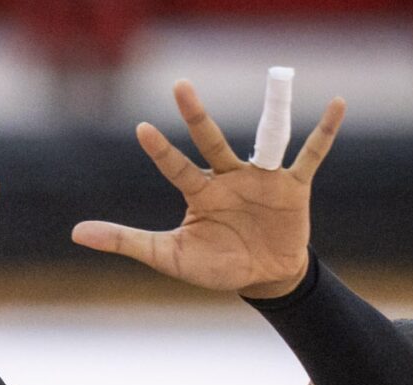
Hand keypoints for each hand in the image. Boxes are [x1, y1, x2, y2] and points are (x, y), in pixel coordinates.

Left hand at [72, 79, 343, 299]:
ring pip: (264, 139)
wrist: (263, 278)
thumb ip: (126, 241)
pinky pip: (311, 154)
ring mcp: (261, 178)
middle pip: (210, 141)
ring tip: (278, 77)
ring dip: (272, 111)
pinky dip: (325, 131)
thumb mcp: (168, 257)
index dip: (161, 151)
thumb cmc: (215, 265)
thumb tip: (75, 233)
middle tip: (179, 85)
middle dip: (196, 115)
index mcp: (200, 192)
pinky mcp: (293, 186)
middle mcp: (228, 177)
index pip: (176, 167)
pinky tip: (337, 104)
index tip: (142, 128)